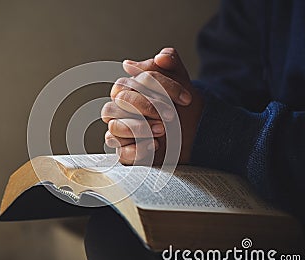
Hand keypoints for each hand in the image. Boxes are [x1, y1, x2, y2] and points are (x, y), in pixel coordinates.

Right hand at [101, 48, 203, 164]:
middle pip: (121, 101)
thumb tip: (160, 57)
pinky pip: (122, 153)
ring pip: (114, 127)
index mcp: (128, 88)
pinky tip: (155, 145)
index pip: (136, 80)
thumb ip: (171, 63)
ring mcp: (121, 132)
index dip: (163, 86)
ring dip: (139, 127)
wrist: (195, 134)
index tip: (186, 98)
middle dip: (148, 106)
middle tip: (171, 115)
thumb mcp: (181, 81)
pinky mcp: (127, 152)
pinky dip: (137, 149)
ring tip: (161, 130)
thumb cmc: (181, 106)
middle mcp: (120, 109)